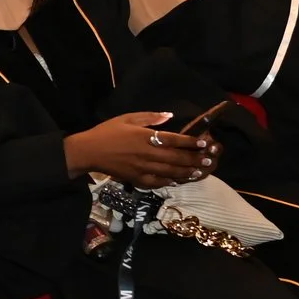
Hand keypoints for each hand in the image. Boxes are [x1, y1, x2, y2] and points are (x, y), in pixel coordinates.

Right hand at [64, 110, 215, 187]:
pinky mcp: (137, 179)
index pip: (173, 140)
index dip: (190, 142)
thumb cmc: (108, 132)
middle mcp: (147, 154)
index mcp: (145, 137)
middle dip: (194, 159)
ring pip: (170, 172)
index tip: (203, 143)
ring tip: (200, 171)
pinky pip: (158, 182)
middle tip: (208, 160)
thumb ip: (149, 117)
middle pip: (176, 158)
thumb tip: (169, 116)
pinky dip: (170, 181)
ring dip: (187, 172)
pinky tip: (179, 180)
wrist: (89, 151)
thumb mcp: (127, 118)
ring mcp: (142, 168)